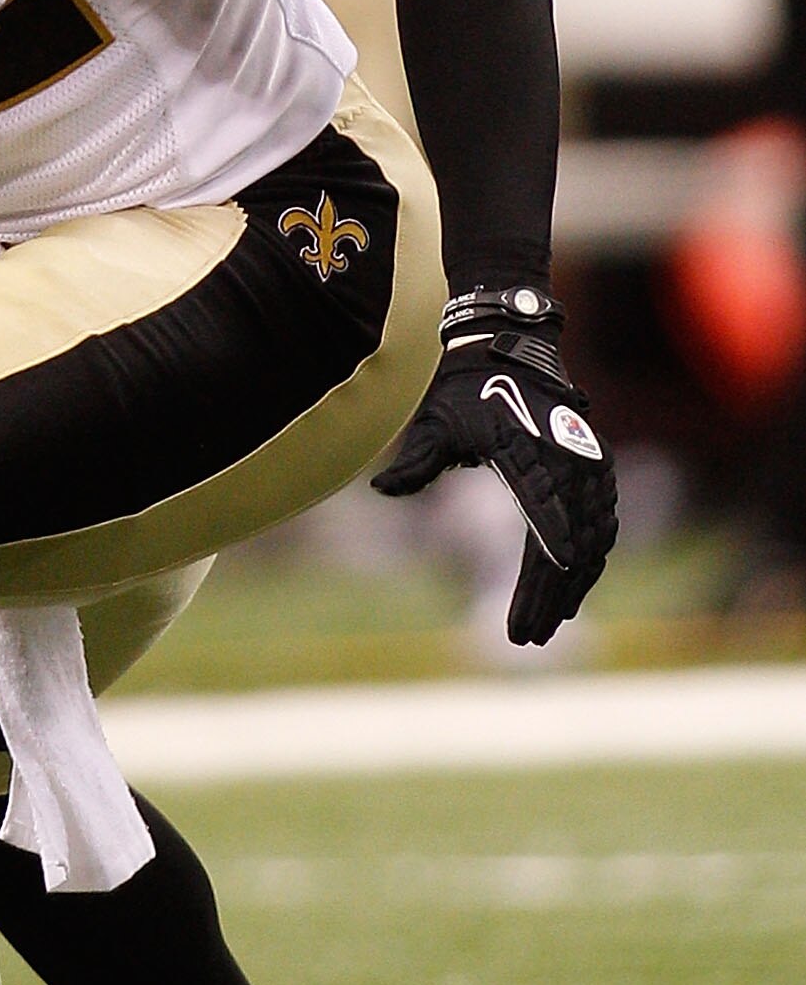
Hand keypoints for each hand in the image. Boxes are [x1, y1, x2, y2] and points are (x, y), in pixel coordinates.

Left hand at [373, 297, 617, 646]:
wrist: (508, 348)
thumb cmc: (466, 390)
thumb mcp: (436, 422)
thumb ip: (417, 461)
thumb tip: (382, 489)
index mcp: (531, 451)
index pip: (544, 515)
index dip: (545, 563)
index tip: (539, 605)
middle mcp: (570, 459)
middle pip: (570, 542)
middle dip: (548, 595)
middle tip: (523, 637)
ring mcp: (589, 465)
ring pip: (591, 540)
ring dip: (571, 587)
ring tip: (543, 626)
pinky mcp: (596, 470)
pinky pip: (601, 525)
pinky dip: (589, 561)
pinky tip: (570, 595)